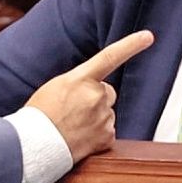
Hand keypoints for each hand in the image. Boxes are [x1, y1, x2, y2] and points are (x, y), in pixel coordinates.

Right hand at [26, 30, 154, 162]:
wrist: (33, 146)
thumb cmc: (39, 115)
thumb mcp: (56, 87)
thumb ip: (78, 83)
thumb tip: (91, 89)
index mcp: (81, 79)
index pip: (110, 56)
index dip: (131, 45)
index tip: (148, 36)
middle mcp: (96, 95)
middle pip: (107, 92)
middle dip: (96, 99)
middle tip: (74, 111)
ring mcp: (103, 117)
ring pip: (106, 113)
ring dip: (95, 119)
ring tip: (72, 126)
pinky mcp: (106, 137)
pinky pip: (107, 133)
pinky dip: (96, 136)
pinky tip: (80, 138)